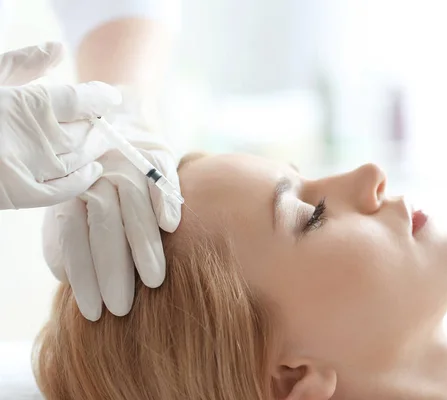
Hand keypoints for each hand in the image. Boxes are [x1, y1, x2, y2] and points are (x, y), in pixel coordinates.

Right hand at [0, 42, 121, 208]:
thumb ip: (22, 63)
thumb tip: (57, 49)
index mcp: (24, 104)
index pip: (80, 100)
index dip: (100, 98)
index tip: (111, 97)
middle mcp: (32, 137)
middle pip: (84, 131)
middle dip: (98, 125)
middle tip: (105, 121)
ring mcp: (28, 168)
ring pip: (79, 157)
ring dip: (95, 148)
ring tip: (103, 139)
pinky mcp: (19, 195)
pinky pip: (61, 190)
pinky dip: (82, 181)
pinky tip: (94, 170)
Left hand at [42, 86, 181, 320]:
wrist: (117, 120)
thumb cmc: (94, 177)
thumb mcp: (70, 204)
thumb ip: (64, 238)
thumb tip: (66, 275)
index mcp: (72, 192)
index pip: (74, 238)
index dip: (84, 277)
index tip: (94, 312)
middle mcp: (97, 176)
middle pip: (105, 227)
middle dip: (113, 270)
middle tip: (123, 307)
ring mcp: (127, 163)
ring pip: (134, 207)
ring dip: (144, 245)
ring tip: (153, 281)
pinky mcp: (157, 153)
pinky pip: (161, 177)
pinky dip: (166, 199)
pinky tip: (171, 227)